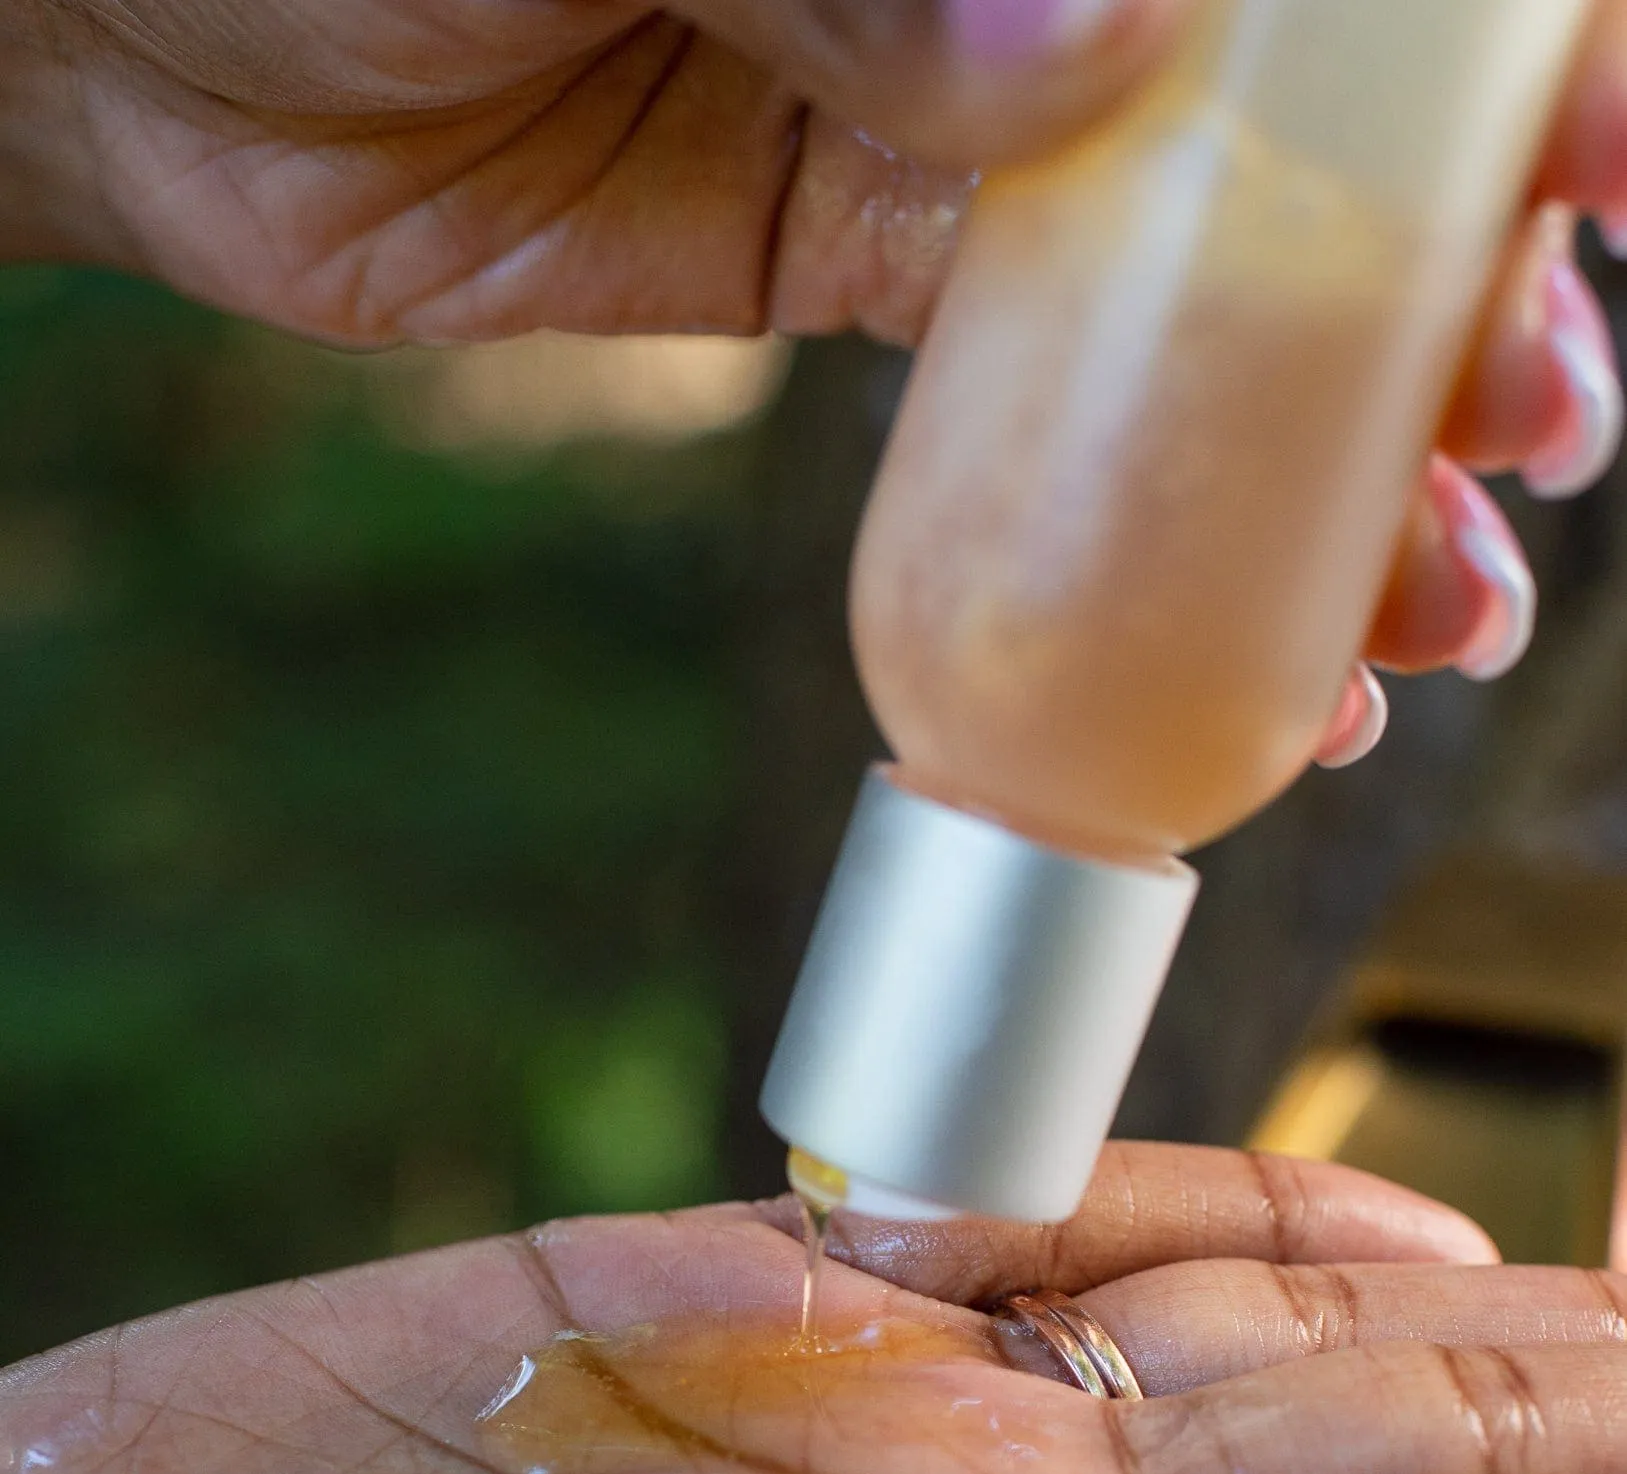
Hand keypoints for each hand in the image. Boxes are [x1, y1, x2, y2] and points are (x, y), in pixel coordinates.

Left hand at [7, 0, 1624, 759]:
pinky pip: (1037, 416)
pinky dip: (1145, 535)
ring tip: (1437, 605)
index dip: (1489, 42)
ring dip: (1337, 457)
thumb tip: (1085, 39)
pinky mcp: (853, 262)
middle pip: (1299, 126)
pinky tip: (1255, 663)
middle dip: (1451, 283)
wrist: (126, 9)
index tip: (1610, 152)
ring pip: (1198, 293)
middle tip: (1534, 428)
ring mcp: (947, 109)